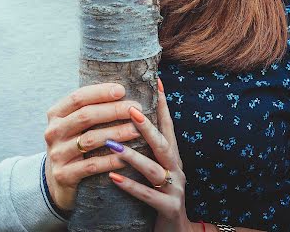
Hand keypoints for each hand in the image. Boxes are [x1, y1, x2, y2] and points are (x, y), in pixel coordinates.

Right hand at [44, 83, 141, 210]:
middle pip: (86, 116)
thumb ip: (92, 108)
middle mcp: (53, 131)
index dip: (100, 92)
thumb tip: (123, 92)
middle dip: (113, 110)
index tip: (122, 90)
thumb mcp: (75, 124)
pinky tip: (126, 157)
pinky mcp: (64, 174)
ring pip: (90, 140)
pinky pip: (91, 165)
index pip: (78, 97)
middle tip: (135, 109)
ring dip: (116, 133)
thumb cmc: (74, 144)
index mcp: (56, 114)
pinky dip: (110, 160)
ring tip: (136, 131)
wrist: (56, 181)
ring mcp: (57, 154)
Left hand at [106, 78, 191, 231]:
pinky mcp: (168, 209)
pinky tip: (112, 176)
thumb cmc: (161, 195)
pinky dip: (130, 186)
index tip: (156, 81)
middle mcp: (176, 169)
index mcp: (173, 156)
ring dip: (134, 156)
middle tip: (131, 110)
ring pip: (154, 169)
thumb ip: (148, 149)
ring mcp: (174, 189)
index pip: (168, 125)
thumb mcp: (157, 168)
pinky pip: (147, 196)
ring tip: (114, 144)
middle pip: (163, 143)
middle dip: (148, 126)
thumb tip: (128, 121)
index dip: (163, 103)